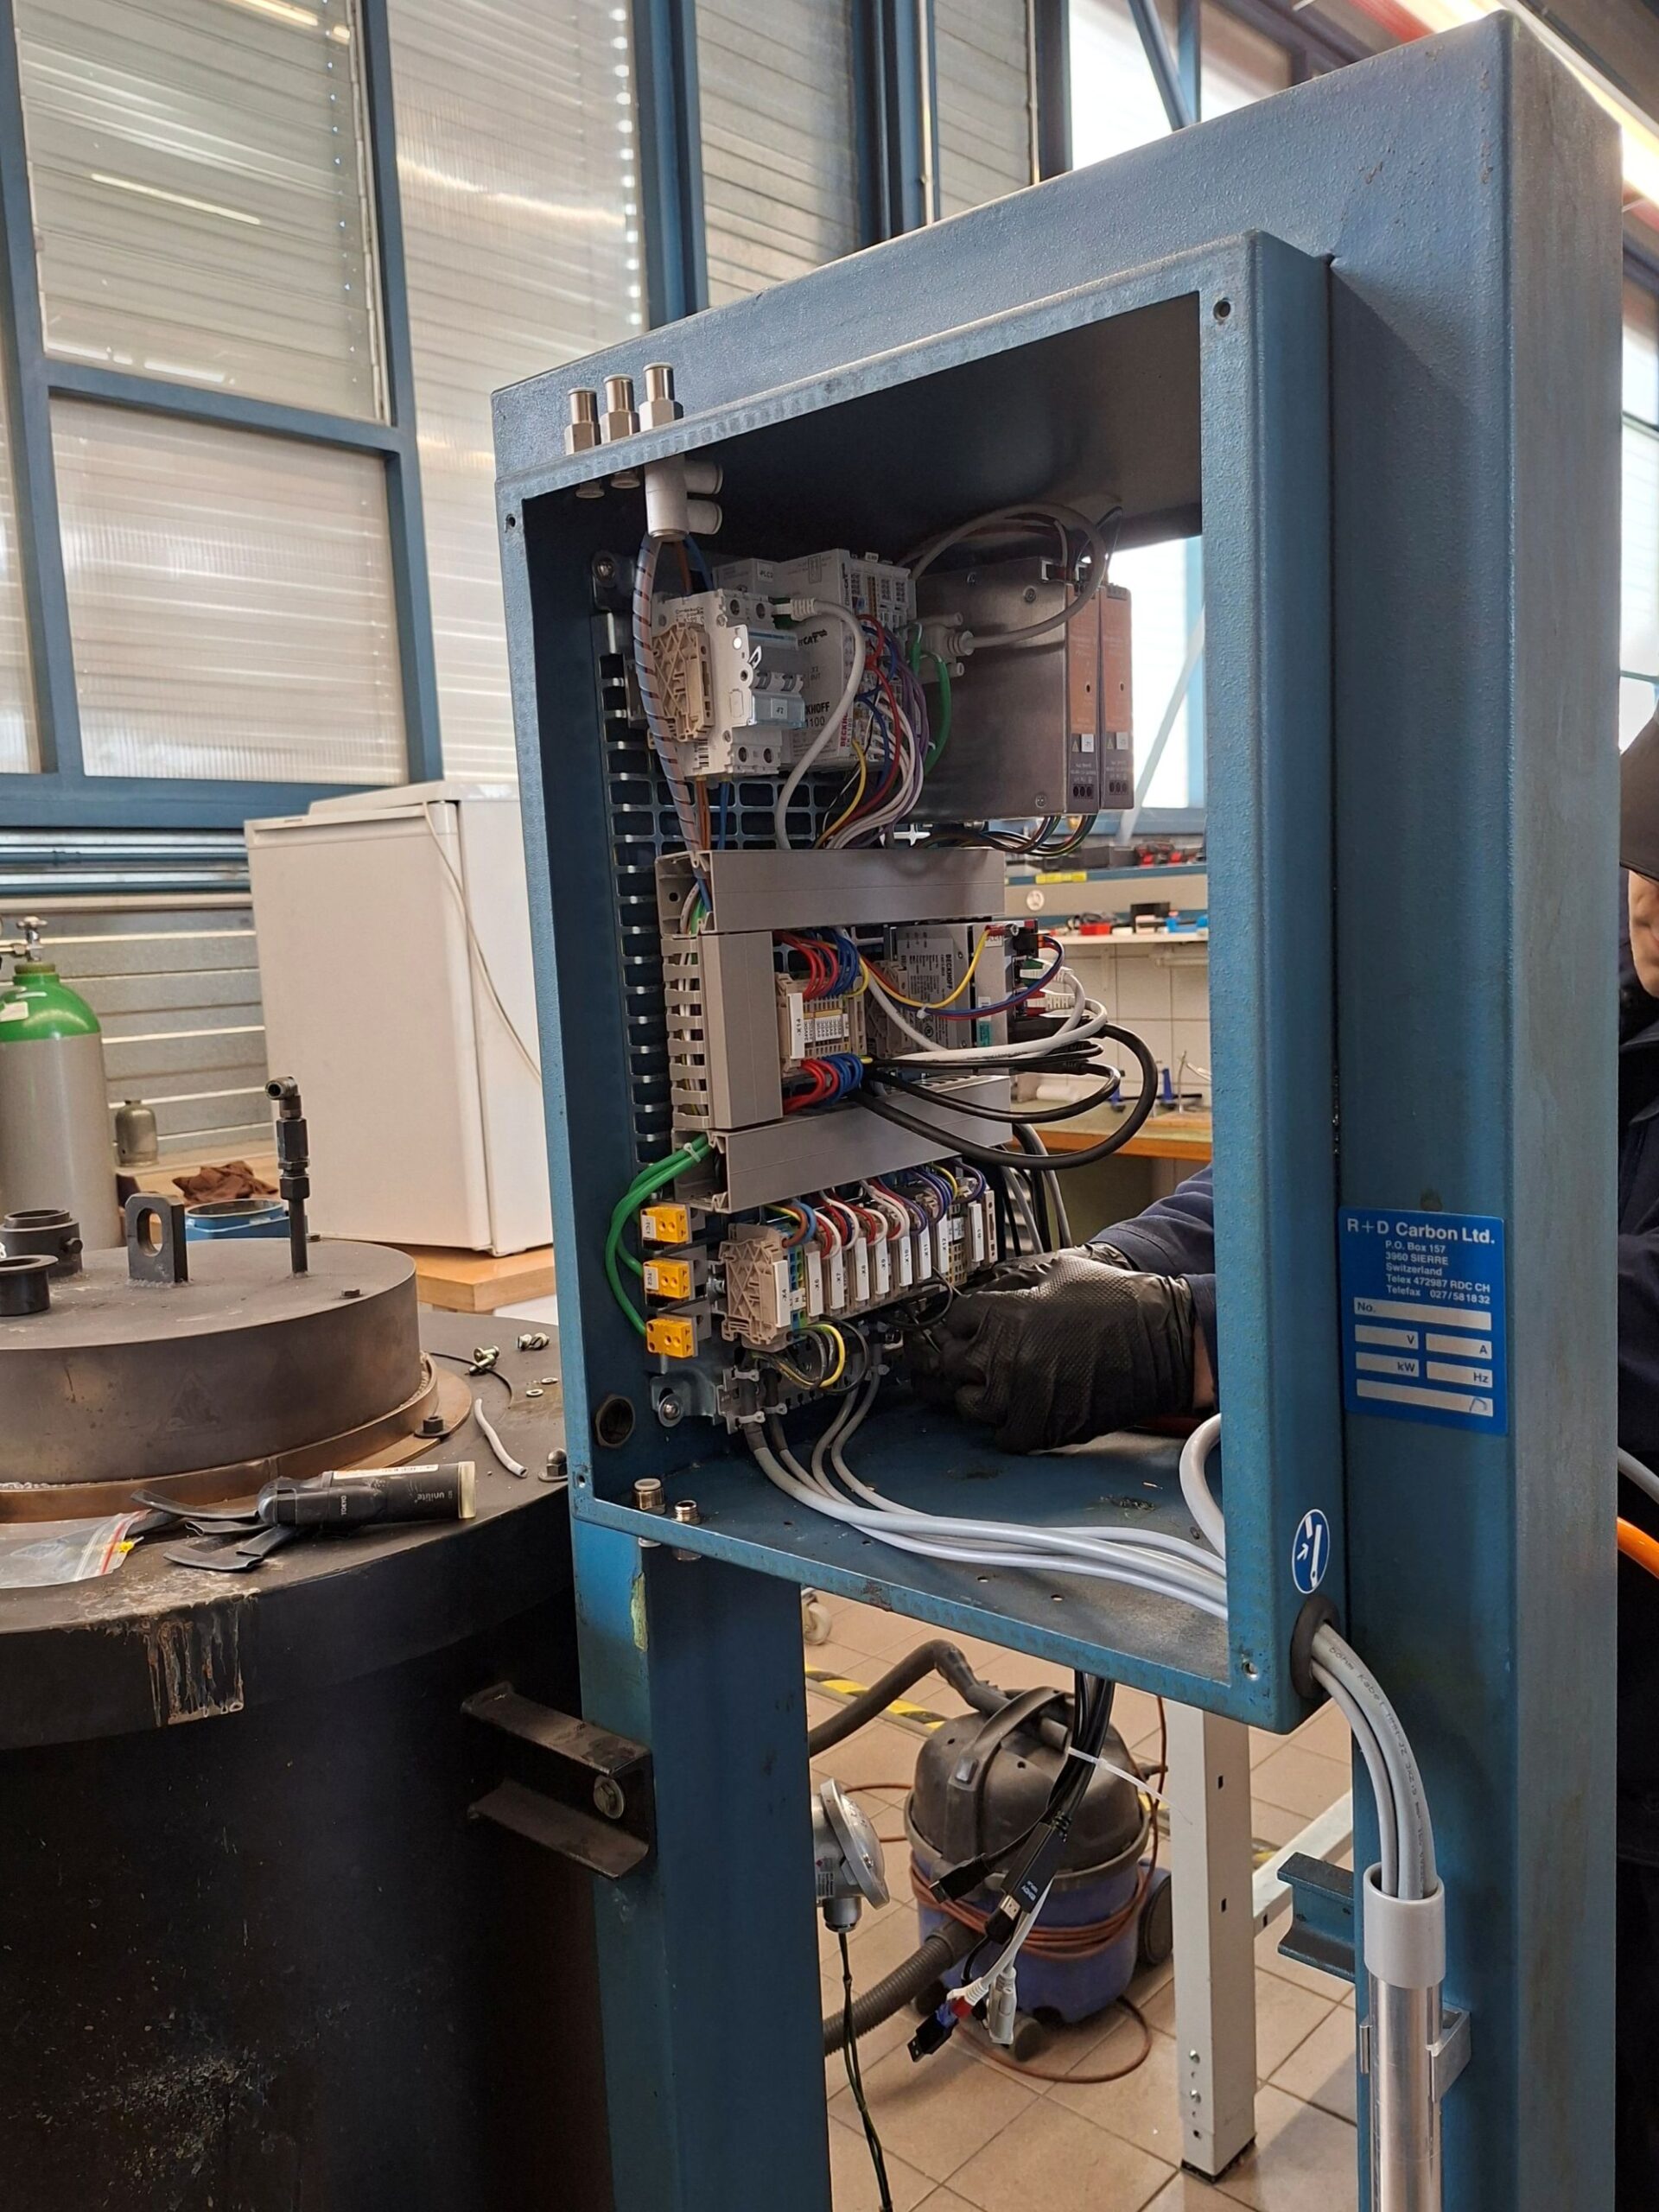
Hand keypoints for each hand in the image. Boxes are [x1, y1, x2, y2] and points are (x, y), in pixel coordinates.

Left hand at [906, 1247, 1195, 1452]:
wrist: (1161, 1340)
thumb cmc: (1115, 1301)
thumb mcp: (1057, 1270)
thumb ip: (1012, 1282)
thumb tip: (987, 1289)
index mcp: (999, 1314)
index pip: (948, 1325)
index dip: (955, 1326)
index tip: (960, 1332)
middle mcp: (1000, 1357)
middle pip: (948, 1366)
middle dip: (957, 1361)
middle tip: (973, 1360)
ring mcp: (1017, 1396)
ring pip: (968, 1405)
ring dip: (978, 1395)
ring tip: (1001, 1384)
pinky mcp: (1039, 1428)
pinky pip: (1001, 1435)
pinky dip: (1006, 1425)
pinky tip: (1023, 1406)